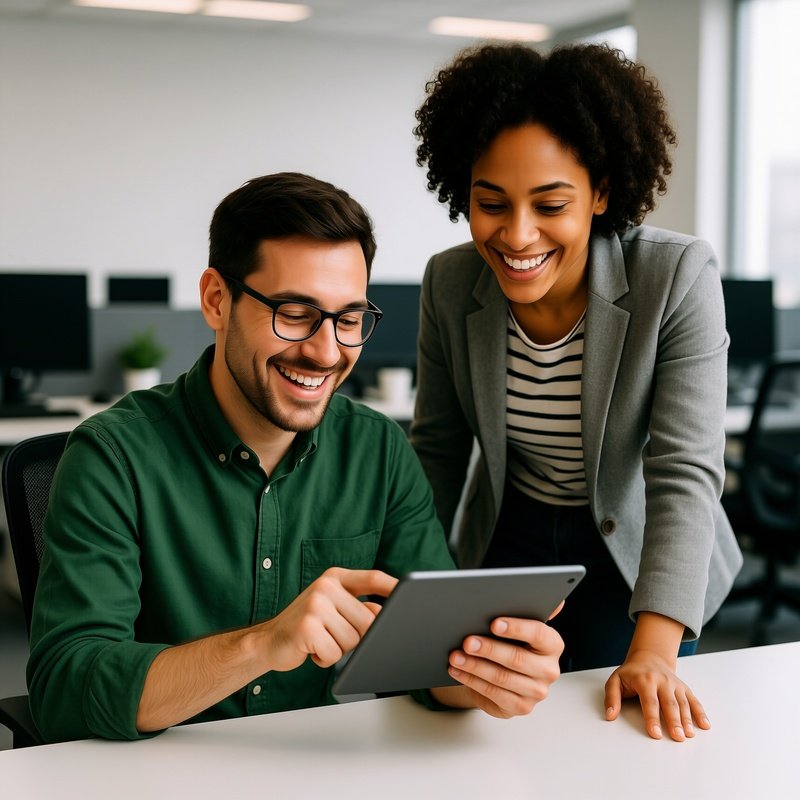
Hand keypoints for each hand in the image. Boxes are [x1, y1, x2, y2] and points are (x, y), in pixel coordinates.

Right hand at [260, 567, 396, 671]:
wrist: (268, 641)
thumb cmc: (306, 626)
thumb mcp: (333, 609)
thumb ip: (359, 607)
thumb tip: (387, 614)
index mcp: (335, 577)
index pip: (372, 578)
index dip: (393, 587)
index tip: (410, 595)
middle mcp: (325, 586)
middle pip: (367, 620)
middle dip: (357, 638)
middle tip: (334, 636)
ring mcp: (315, 604)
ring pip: (353, 640)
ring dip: (339, 649)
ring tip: (321, 641)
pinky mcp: (307, 627)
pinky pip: (335, 653)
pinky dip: (326, 659)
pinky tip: (312, 650)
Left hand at [433, 617, 563, 717]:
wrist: (504, 673)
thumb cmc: (510, 642)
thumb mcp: (518, 625)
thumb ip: (528, 609)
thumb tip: (554, 599)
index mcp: (553, 644)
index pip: (539, 634)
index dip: (516, 628)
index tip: (494, 623)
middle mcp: (550, 669)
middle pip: (517, 658)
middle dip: (489, 648)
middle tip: (467, 641)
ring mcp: (537, 691)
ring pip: (502, 678)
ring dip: (475, 666)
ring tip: (455, 656)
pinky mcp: (521, 707)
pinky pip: (493, 694)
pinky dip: (472, 680)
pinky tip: (458, 670)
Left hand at [604, 649, 710, 740]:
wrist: (649, 657)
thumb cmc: (631, 673)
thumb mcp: (615, 680)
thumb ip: (612, 698)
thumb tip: (610, 715)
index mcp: (645, 680)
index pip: (649, 701)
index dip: (652, 718)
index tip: (655, 734)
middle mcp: (662, 681)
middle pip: (669, 704)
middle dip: (674, 721)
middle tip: (677, 737)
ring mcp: (674, 684)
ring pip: (682, 703)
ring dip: (687, 720)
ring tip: (688, 735)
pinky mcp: (683, 688)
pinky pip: (693, 700)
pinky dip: (700, 713)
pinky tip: (705, 725)